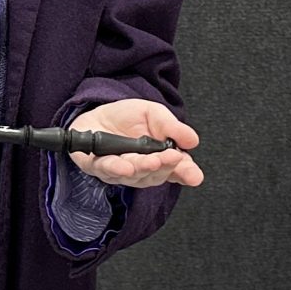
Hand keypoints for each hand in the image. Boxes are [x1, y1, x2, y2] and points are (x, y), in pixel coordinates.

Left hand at [68, 99, 203, 188]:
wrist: (95, 114)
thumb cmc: (127, 117)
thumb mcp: (153, 113)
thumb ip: (170, 126)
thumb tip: (192, 140)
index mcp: (161, 159)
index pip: (177, 170)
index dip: (186, 174)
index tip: (194, 176)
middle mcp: (143, 170)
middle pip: (156, 175)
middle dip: (165, 167)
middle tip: (173, 158)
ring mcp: (121, 173)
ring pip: (134, 175)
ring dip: (144, 168)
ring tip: (152, 161)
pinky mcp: (99, 168)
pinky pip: (108, 170)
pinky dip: (118, 169)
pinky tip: (126, 166)